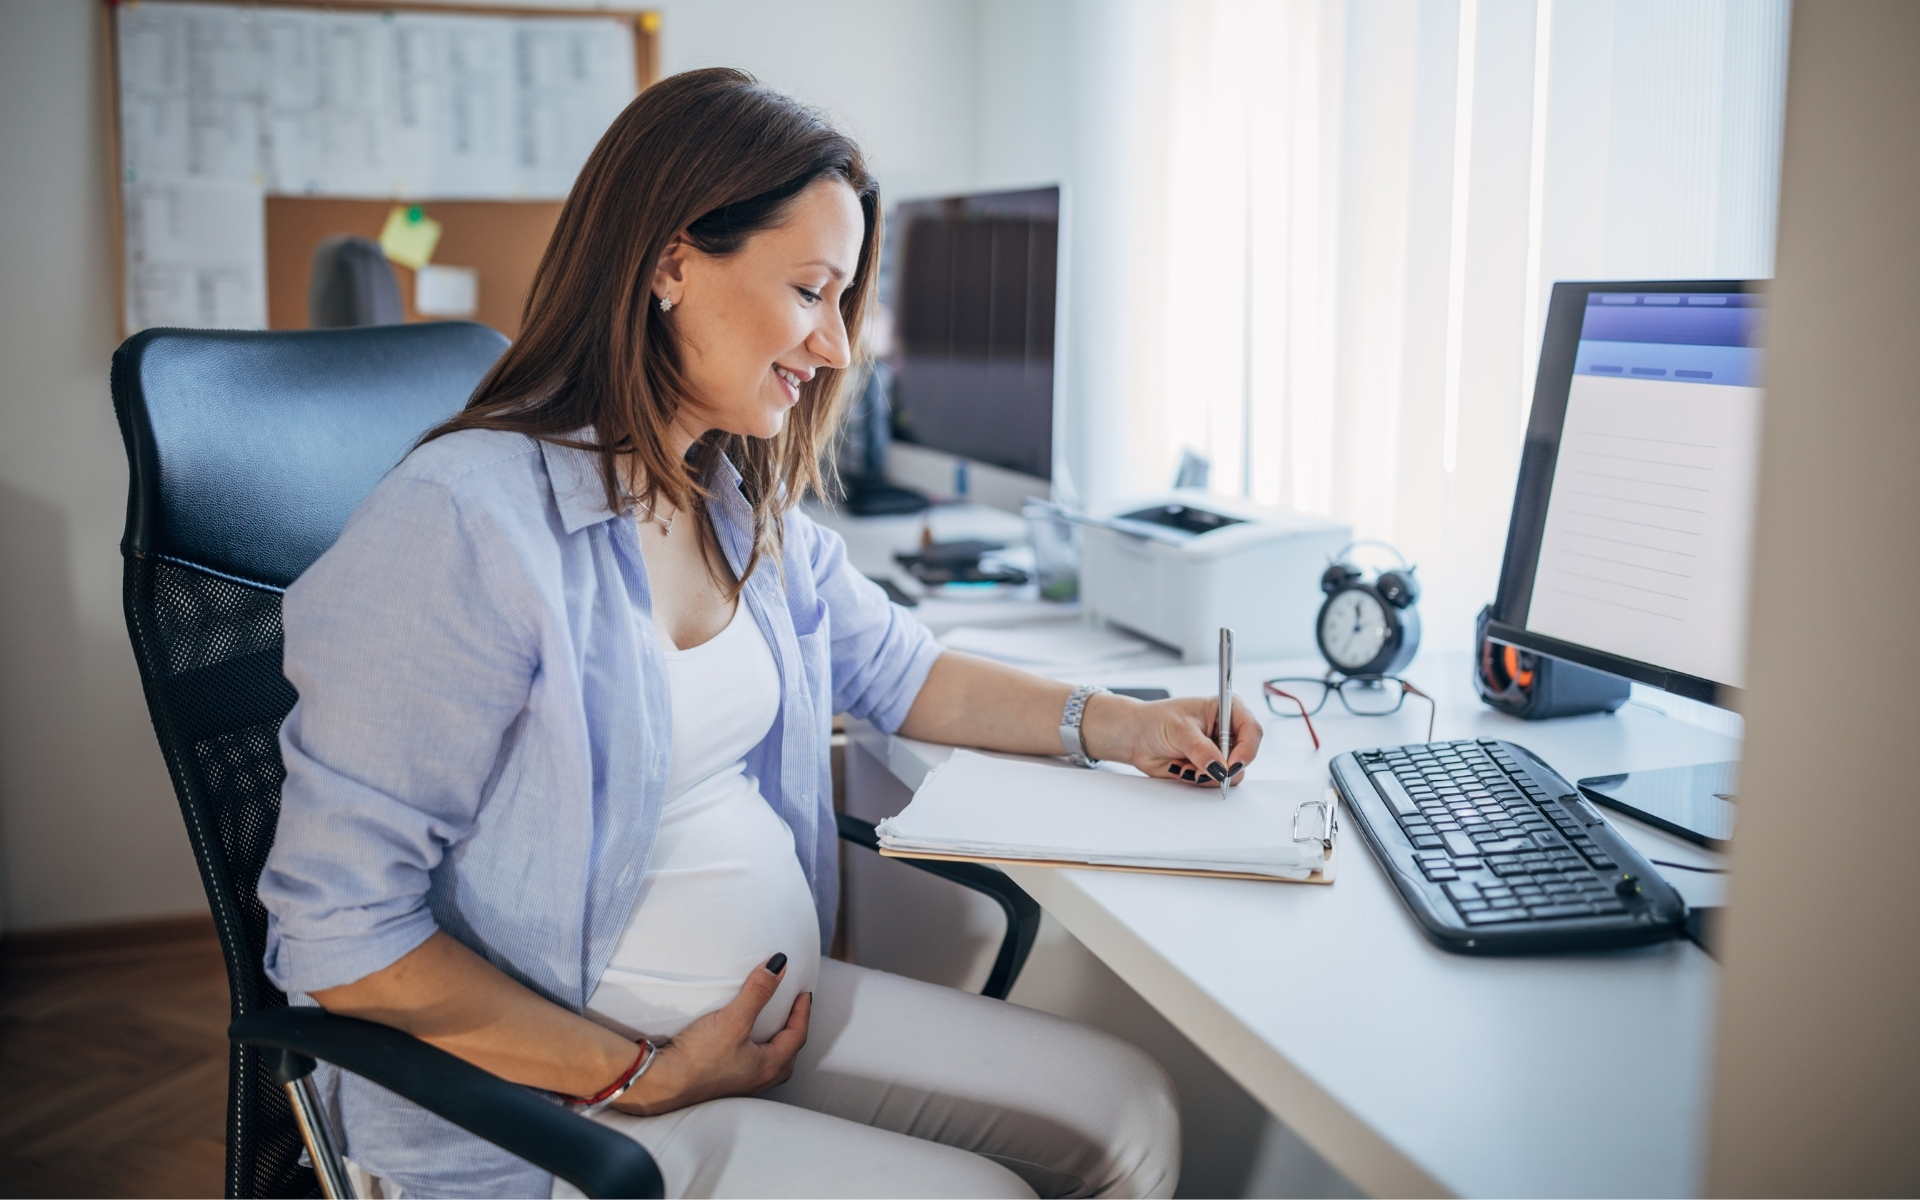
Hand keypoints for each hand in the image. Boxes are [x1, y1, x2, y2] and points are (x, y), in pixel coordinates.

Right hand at [610, 954, 809, 1116]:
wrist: (662, 1084)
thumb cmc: (699, 1057)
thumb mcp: (733, 1019)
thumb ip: (757, 992)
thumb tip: (778, 966)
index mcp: (768, 1066)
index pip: (797, 1035)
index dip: (803, 1012)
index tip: (804, 994)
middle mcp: (758, 1081)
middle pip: (788, 1054)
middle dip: (794, 1031)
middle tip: (794, 1011)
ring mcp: (740, 1087)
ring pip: (770, 1065)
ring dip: (776, 1046)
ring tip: (771, 1029)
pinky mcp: (722, 1086)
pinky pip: (750, 1068)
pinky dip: (756, 1054)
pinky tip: (743, 1047)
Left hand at [1083, 693, 1263, 786]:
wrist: (1136, 737)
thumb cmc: (1156, 721)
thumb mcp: (1179, 730)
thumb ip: (1201, 750)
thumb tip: (1220, 768)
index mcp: (1227, 708)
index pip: (1252, 730)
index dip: (1247, 749)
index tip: (1231, 764)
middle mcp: (1228, 730)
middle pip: (1246, 756)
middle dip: (1223, 767)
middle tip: (1200, 769)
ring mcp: (1220, 751)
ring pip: (1232, 774)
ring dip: (1207, 775)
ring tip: (1184, 764)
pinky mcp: (1210, 767)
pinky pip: (1216, 782)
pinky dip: (1198, 780)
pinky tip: (1181, 768)